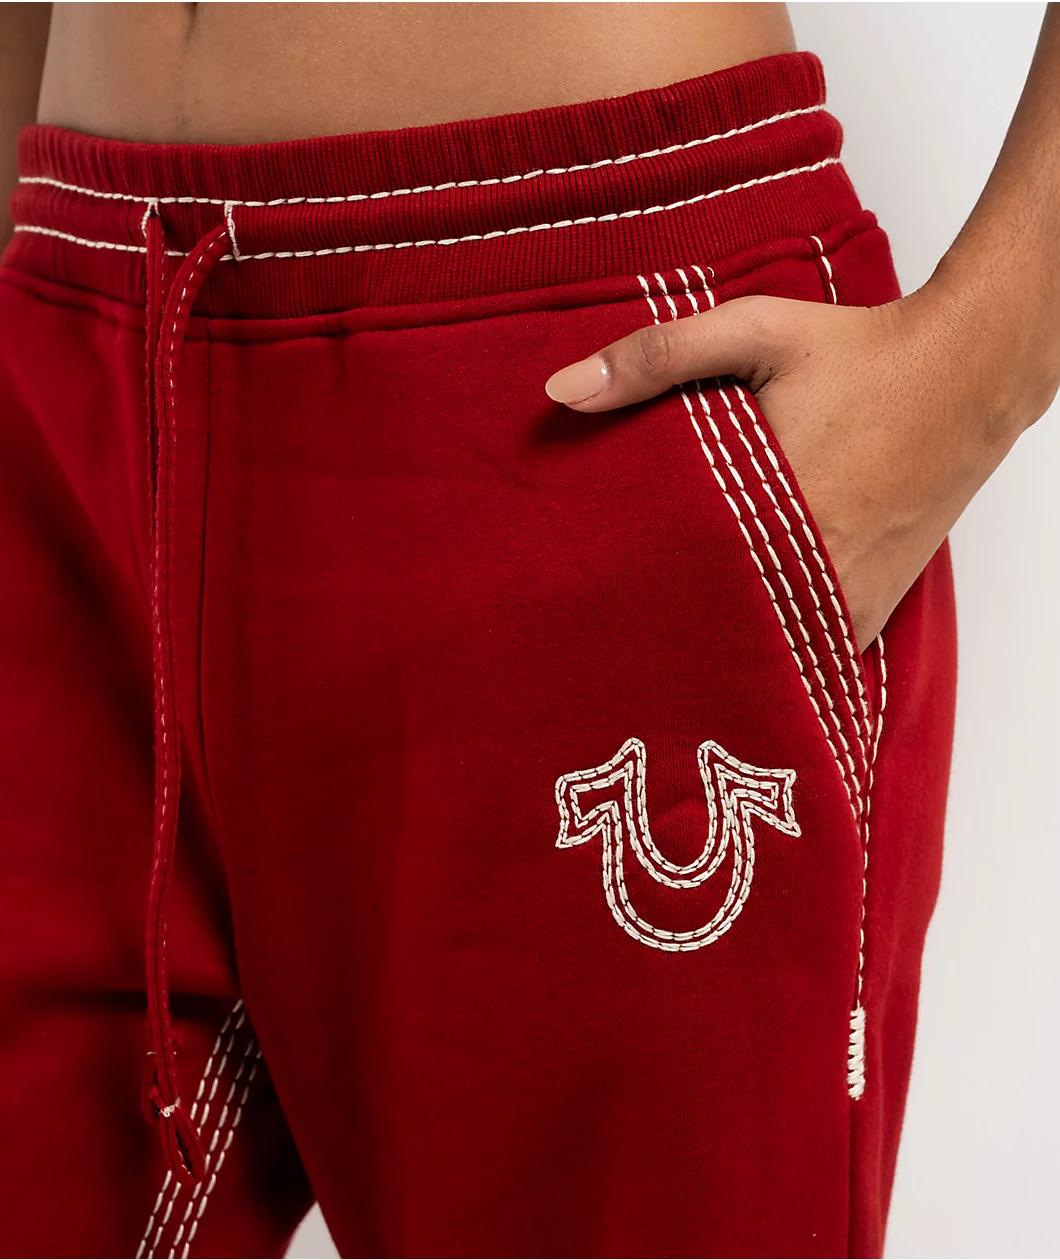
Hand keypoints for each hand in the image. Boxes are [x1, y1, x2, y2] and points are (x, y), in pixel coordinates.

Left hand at [544, 284, 1028, 648]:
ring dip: (717, 637)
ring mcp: (847, 602)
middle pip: (712, 627)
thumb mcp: (754, 332)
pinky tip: (734, 621)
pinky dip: (770, 640)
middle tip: (613, 621)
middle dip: (664, 622)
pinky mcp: (870, 611)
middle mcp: (814, 574)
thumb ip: (656, 356)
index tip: (587, 597)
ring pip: (759, 649)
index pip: (673, 585)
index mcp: (772, 514)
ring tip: (667, 627)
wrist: (968, 375)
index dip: (626, 596)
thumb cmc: (860, 353)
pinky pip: (804, 650)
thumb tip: (560, 392)